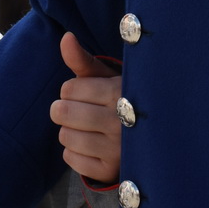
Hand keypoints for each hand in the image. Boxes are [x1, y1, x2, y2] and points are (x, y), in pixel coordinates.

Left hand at [51, 32, 121, 184]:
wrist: (146, 137)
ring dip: (70, 131)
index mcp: (121, 92)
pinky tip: (92, 146)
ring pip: (64, 136)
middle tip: (81, 111)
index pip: (68, 88)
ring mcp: (117, 149)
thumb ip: (82, 59)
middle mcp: (121, 121)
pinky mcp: (110, 170)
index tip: (89, 94)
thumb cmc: (117, 100)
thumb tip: (65, 37)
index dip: (72, 90)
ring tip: (88, 129)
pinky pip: (70, 158)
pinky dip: (75, 152)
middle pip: (62, 112)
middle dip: (65, 110)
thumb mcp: (105, 78)